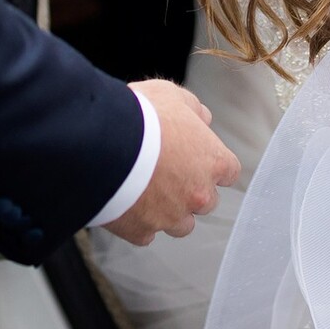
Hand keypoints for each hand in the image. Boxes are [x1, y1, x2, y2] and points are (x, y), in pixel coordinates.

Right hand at [104, 79, 240, 246]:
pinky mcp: (142, 231)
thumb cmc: (140, 117)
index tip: (196, 158)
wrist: (101, 144)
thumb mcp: (171, 95)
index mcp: (213, 161)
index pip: (229, 171)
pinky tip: (126, 201)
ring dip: (169, 211)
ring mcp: (171, 217)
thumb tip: (203, 118)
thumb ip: (193, 109)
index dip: (211, 164)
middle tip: (165, 171)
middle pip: (206, 201)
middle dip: (190, 189)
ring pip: (180, 225)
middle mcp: (199, 195)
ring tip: (145, 190)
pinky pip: (146, 233)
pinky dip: (138, 221)